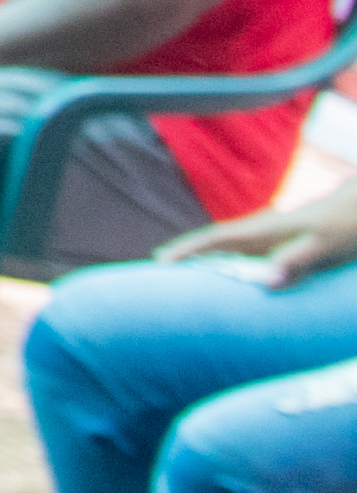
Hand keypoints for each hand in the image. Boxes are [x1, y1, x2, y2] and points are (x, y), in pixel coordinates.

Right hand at [164, 173, 356, 287]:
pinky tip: (221, 276)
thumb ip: (295, 259)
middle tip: (155, 269)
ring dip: (201, 259)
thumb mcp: (322, 244)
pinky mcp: (278, 247)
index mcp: (263, 230)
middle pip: (212, 243)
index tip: (160, 261)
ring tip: (177, 274)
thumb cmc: (341, 227)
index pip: (215, 238)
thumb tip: (265, 279)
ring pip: (225, 250)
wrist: (355, 213)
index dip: (187, 249)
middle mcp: (259, 234)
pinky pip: (243, 257)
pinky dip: (224, 264)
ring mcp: (267, 239)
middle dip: (184, 253)